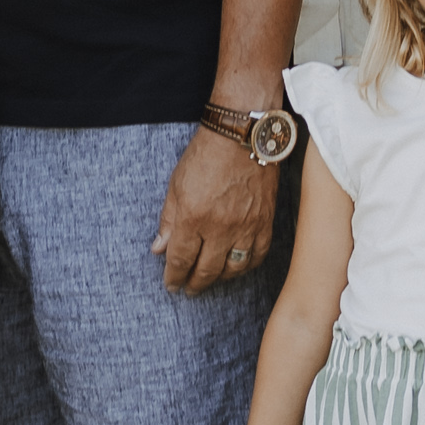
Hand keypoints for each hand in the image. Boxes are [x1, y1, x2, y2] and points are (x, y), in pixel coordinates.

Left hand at [153, 124, 269, 294]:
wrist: (243, 134)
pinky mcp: (265, 221)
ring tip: (211, 280)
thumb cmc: (206, 154)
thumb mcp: (176, 185)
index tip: (171, 284)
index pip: (181, 259)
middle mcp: (221, 227)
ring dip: (220, 278)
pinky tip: (237, 267)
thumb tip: (159, 248)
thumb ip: (168, 220)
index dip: (174, 276)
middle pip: (207, 270)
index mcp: (193, 218)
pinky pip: (257, 255)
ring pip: (234, 268)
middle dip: (194, 284)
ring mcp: (246, 226)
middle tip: (188, 289)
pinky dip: (246, 266)